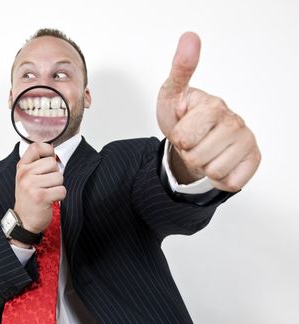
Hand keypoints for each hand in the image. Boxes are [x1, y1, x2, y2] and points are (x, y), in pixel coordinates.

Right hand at [14, 143, 65, 232]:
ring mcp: (32, 185)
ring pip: (59, 177)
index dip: (47, 150)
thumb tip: (53, 150)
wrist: (23, 221)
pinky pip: (62, 190)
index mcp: (22, 167)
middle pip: (53, 163)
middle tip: (46, 185)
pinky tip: (50, 200)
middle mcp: (25, 174)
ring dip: (57, 187)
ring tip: (47, 193)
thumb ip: (37, 164)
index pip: (36, 147)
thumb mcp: (27, 178)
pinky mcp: (41, 197)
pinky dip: (60, 196)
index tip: (48, 160)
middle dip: (55, 174)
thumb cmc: (29, 199)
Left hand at [157, 32, 260, 191]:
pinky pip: (231, 182)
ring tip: (205, 151)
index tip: (183, 129)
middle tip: (193, 143)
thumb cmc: (182, 118)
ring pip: (214, 171)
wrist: (194, 141)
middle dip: (189, 154)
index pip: (183, 138)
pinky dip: (219, 178)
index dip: (177, 139)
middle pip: (198, 157)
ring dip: (203, 166)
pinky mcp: (254, 159)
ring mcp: (247, 140)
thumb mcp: (171, 95)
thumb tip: (190, 37)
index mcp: (213, 105)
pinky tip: (219, 161)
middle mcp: (235, 120)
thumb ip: (180, 71)